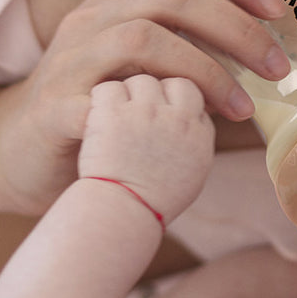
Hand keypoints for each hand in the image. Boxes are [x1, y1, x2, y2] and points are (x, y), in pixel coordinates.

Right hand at [0, 0, 288, 212]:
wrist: (22, 150)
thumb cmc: (109, 102)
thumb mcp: (151, 61)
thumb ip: (198, 46)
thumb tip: (275, 55)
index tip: (277, 8)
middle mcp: (94, 15)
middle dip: (237, 29)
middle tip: (276, 68)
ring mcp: (71, 58)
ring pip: (145, 38)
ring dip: (208, 71)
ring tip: (244, 109)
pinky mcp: (57, 106)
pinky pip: (111, 97)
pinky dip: (158, 107)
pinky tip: (191, 130)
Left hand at [79, 75, 214, 223]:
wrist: (118, 217)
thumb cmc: (152, 201)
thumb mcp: (193, 169)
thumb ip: (197, 135)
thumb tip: (200, 108)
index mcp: (200, 133)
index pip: (196, 95)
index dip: (177, 101)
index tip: (162, 114)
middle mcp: (177, 118)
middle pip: (174, 80)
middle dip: (158, 90)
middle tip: (138, 112)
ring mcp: (145, 113)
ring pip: (141, 80)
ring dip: (128, 93)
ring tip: (116, 118)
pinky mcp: (114, 114)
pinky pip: (110, 88)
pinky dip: (102, 100)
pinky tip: (96, 118)